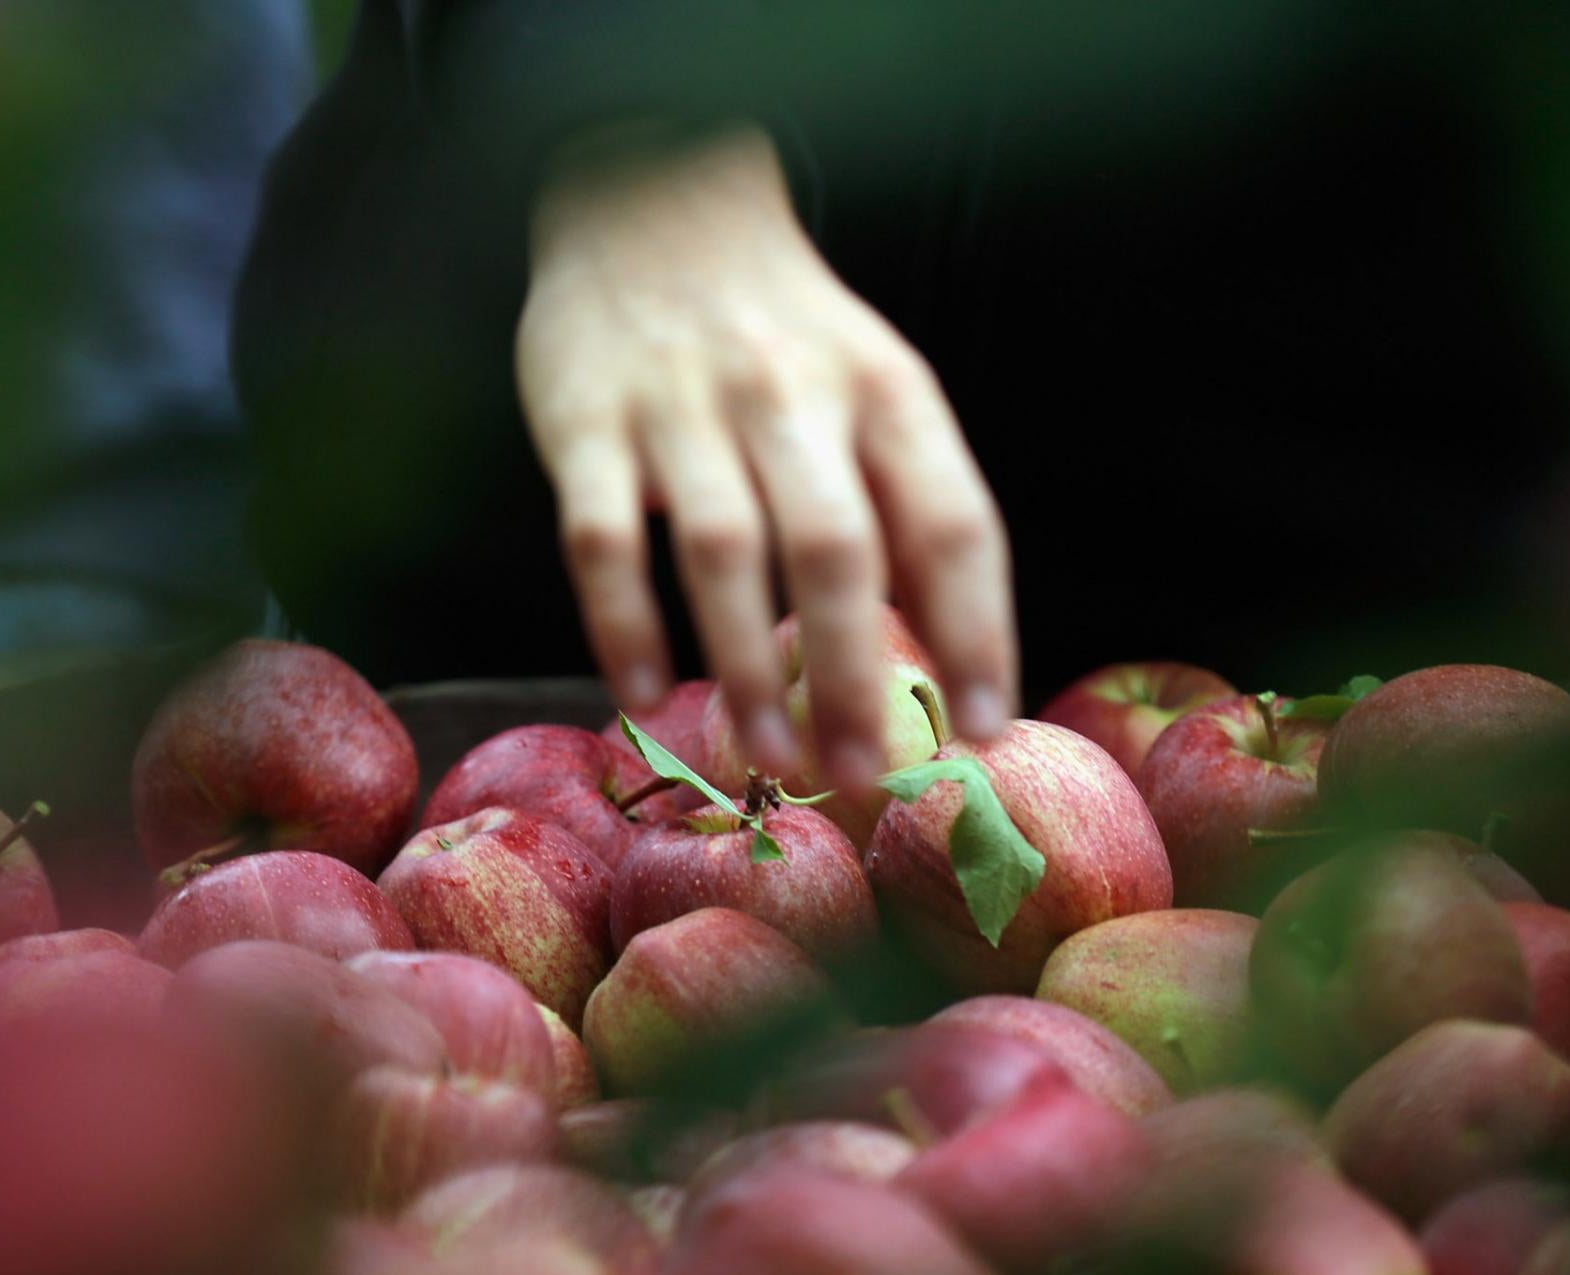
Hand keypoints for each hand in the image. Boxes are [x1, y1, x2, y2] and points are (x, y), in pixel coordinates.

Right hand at [517, 123, 1015, 791]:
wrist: (650, 197)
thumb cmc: (784, 328)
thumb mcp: (875, 384)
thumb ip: (909, 502)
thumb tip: (950, 658)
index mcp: (884, 388)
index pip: (950, 521)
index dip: (976, 631)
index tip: (984, 729)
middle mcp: (789, 393)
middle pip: (836, 552)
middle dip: (853, 678)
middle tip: (862, 780)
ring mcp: (682, 407)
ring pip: (722, 553)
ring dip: (745, 670)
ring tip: (767, 762)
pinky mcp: (585, 421)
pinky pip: (603, 541)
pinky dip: (624, 627)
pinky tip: (648, 697)